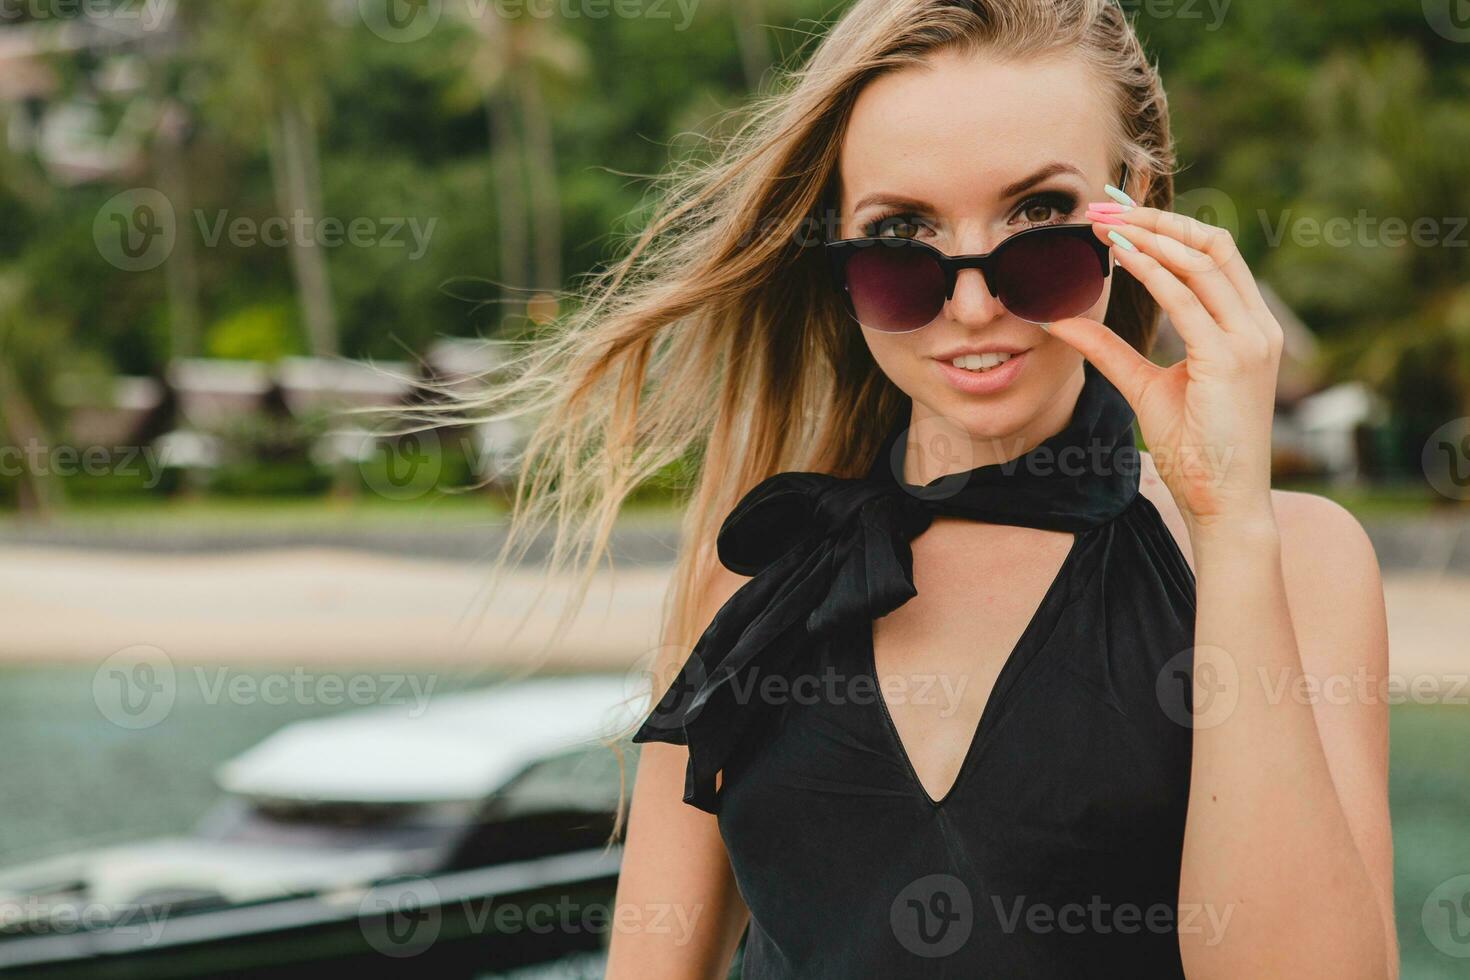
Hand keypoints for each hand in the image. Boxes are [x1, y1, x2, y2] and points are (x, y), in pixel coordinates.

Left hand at [1046, 204, 1283, 535]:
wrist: (1223, 502)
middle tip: (1101, 208)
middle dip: (1156, 219)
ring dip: (1149, 235)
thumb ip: (1107, 350)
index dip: (1165, 227)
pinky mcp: (1230, 358)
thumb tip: (1060, 320)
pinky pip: (1187, 298)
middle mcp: (1256, 326)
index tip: (1115, 214)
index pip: (1211, 255)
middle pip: (1211, 243)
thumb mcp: (1143, 386)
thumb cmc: (1193, 449)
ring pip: (1202, 260)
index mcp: (1245, 328)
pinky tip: (1118, 256)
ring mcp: (1249, 339)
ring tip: (1102, 223)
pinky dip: (1152, 269)